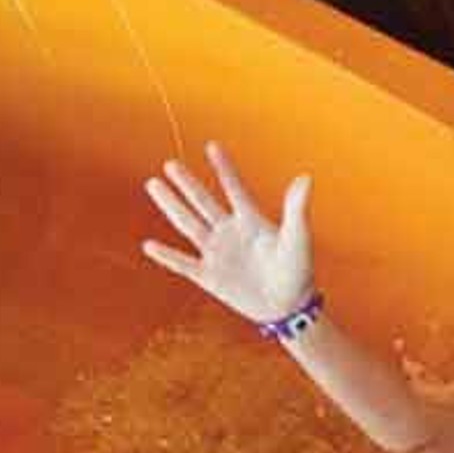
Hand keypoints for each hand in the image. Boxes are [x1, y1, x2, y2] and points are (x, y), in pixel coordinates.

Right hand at [141, 141, 313, 321]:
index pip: (234, 188)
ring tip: (154, 185)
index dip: (224, 168)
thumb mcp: (297, 237)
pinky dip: (167, 256)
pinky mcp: (209, 276)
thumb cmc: (297, 270)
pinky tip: (148, 245)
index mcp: (251, 220)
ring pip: (188, 224)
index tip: (212, 146)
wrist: (288, 307)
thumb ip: (296, 209)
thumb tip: (305, 178)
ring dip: (171, 205)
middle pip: (203, 202)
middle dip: (187, 183)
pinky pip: (183, 264)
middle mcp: (230, 232)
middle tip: (170, 164)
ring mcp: (217, 253)